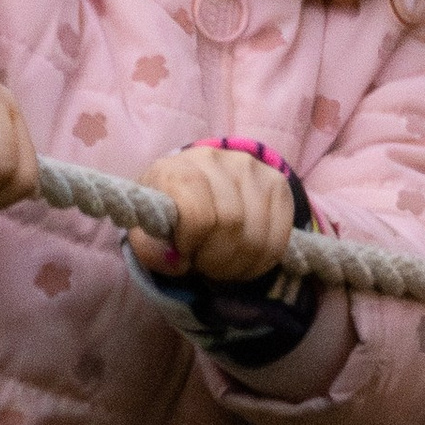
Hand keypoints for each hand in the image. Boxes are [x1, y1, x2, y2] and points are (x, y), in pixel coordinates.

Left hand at [132, 146, 297, 284]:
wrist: (195, 183)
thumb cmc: (169, 211)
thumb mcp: (146, 229)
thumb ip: (150, 248)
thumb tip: (176, 263)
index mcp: (179, 169)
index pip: (198, 215)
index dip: (192, 244)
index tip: (183, 252)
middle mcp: (218, 160)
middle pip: (232, 225)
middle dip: (216, 259)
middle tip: (204, 264)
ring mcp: (252, 169)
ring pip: (257, 237)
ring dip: (239, 264)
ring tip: (222, 264)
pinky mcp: (277, 184)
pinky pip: (278, 239)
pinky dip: (261, 262)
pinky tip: (244, 260)